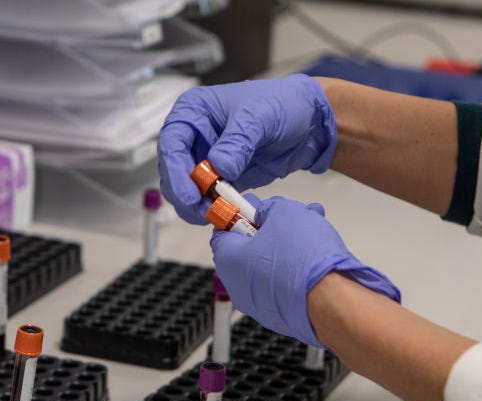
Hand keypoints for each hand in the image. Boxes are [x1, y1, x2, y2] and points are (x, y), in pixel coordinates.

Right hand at [157, 74, 337, 223]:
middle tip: (202, 211)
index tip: (190, 194)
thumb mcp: (260, 116)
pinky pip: (207, 199)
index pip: (172, 142)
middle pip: (173, 170)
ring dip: (196, 205)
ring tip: (217, 214)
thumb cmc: (283, 104)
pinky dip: (213, 209)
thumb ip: (238, 141)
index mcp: (194, 111)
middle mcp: (194, 135)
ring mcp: (205, 159)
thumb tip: (220, 167)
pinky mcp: (220, 178)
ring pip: (186, 189)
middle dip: (184, 194)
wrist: (309, 123)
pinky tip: (227, 214)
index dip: (175, 170)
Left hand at [211, 195, 399, 347]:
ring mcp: (259, 303)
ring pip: (271, 264)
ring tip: (312, 229)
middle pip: (249, 247)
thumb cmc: (303, 260)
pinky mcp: (281, 314)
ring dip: (289, 245)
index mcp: (228, 259)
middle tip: (289, 217)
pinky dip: (297, 268)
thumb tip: (266, 211)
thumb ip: (269, 208)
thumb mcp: (284, 213)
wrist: (332, 301)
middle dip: (271, 228)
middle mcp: (238, 285)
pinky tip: (316, 253)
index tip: (254, 207)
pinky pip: (284, 283)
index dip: (239, 214)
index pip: (222, 231)